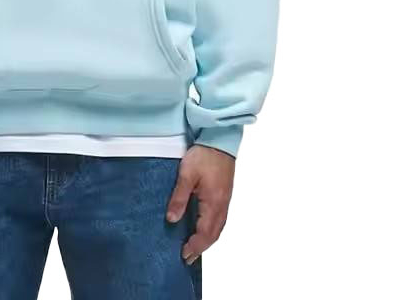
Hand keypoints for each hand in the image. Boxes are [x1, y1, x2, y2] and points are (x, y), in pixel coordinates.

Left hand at [165, 143, 235, 264]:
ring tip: (194, 246)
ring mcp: (225, 200)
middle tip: (187, 257)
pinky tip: (203, 227)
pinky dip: (211, 229)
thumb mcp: (186, 175)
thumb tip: (172, 219)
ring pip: (218, 228)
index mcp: (213, 203)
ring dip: (207, 239)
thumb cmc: (204, 155)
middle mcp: (222, 205)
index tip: (184, 255)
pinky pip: (219, 219)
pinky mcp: (224, 194)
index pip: (205, 233)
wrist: (220, 140)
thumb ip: (179, 198)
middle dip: (201, 247)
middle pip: (214, 234)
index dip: (195, 246)